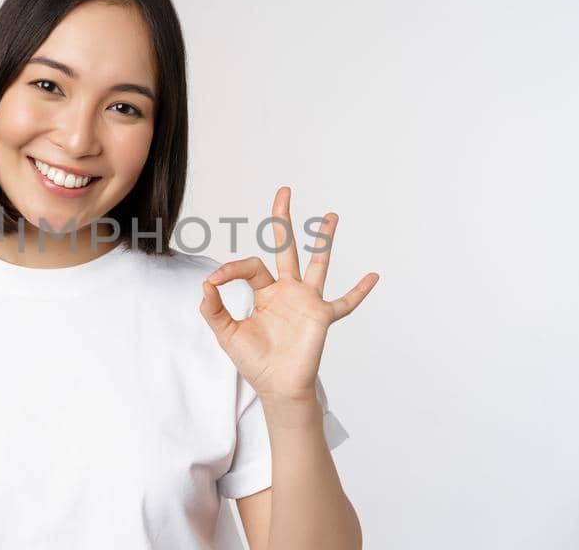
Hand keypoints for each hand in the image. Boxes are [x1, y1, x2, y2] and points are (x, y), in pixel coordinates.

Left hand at [199, 186, 379, 403]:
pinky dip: (359, 291)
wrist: (277, 387)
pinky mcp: (322, 317)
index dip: (231, 270)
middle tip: (284, 192)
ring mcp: (307, 302)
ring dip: (323, 240)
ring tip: (330, 216)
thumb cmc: (255, 361)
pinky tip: (373, 276)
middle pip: (286, 248)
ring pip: (317, 264)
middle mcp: (287, 291)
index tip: (215, 281)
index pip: (250, 267)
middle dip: (284, 221)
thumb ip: (213, 309)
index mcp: (265, 293)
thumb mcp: (226, 333)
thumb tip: (205, 283)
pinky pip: (344, 303)